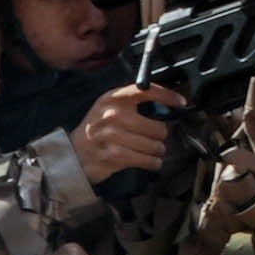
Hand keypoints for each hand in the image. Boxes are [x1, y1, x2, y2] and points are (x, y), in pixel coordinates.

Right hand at [73, 84, 187, 183]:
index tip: (180, 103)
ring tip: (150, 150)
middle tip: (154, 138)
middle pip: (158, 127)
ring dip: (157, 151)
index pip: (147, 91)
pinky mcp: (115, 156)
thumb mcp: (108, 107)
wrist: (73, 153)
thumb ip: (132, 103)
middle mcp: (114, 114)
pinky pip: (147, 160)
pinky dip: (152, 163)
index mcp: (114, 98)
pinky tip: (149, 161)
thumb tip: (166, 107)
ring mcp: (113, 136)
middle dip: (160, 135)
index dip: (168, 97)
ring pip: (155, 146)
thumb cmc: (97, 130)